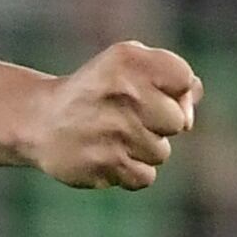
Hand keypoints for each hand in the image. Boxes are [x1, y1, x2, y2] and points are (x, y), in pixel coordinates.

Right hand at [24, 40, 200, 188]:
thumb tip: (195, 92)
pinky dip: (130, 171)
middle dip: (159, 125)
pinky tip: (107, 155)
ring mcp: (112, 129)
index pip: (183, 79)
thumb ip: (170, 74)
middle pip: (177, 123)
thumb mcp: (128, 67)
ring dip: (143, 149)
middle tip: (126, 118)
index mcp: (127, 59)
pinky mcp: (104, 163)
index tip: (154, 93)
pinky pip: (145, 177)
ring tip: (112, 137)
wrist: (41, 120)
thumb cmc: (98, 92)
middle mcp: (120, 91)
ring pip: (161, 153)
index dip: (177, 92)